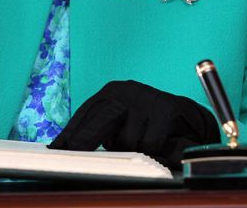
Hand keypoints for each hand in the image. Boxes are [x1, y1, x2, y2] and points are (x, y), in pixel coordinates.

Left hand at [48, 80, 218, 167]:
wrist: (190, 120)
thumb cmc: (148, 125)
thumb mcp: (121, 125)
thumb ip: (101, 133)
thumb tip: (67, 151)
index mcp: (111, 92)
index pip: (85, 115)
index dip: (70, 135)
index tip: (55, 151)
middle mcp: (127, 91)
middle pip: (100, 119)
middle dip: (84, 140)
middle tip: (72, 156)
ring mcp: (147, 98)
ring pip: (128, 140)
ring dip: (132, 152)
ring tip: (144, 147)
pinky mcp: (167, 108)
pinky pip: (150, 144)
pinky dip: (152, 153)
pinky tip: (160, 146)